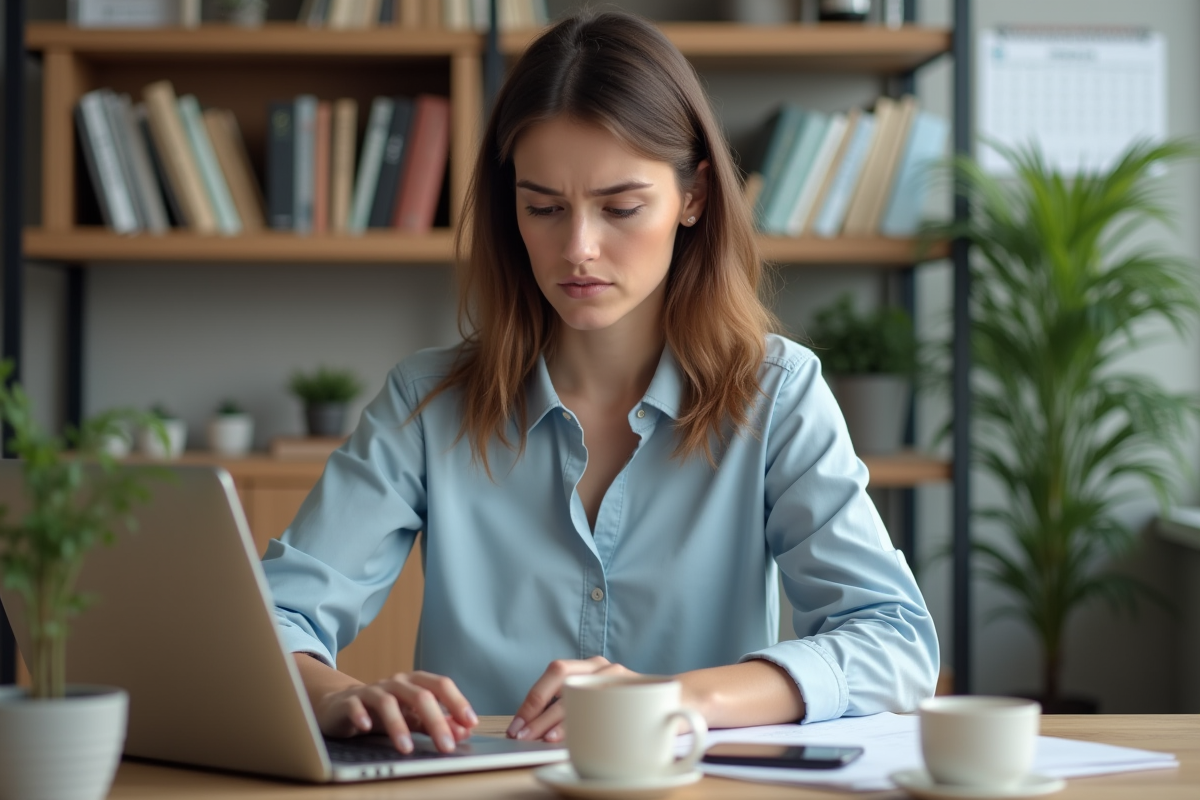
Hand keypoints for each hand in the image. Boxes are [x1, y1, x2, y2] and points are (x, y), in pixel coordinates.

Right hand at [313, 670, 478, 753]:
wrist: (341, 706)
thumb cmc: (383, 712)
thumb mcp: (412, 717)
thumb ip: (436, 723)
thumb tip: (463, 732)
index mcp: (415, 683)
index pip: (441, 685)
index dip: (457, 702)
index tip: (470, 722)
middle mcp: (396, 683)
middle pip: (419, 695)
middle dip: (436, 720)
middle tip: (446, 746)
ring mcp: (371, 690)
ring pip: (387, 701)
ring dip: (398, 725)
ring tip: (406, 748)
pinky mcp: (348, 702)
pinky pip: (355, 705)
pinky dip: (361, 716)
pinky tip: (367, 728)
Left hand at [507, 656, 635, 742]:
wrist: (675, 699)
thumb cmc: (629, 706)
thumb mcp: (599, 701)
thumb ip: (575, 708)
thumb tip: (536, 730)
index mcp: (589, 667)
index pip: (554, 673)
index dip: (531, 700)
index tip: (516, 726)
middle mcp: (601, 666)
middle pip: (560, 674)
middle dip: (537, 708)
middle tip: (522, 734)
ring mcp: (619, 676)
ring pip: (580, 690)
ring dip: (557, 718)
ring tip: (542, 738)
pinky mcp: (635, 690)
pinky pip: (606, 704)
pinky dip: (587, 721)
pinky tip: (578, 736)